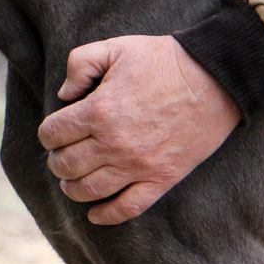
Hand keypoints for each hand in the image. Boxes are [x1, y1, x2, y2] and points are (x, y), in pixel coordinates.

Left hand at [37, 35, 240, 224]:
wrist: (215, 78)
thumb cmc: (162, 60)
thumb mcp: (114, 47)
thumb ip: (79, 64)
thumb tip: (63, 94)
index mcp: (99, 110)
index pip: (53, 133)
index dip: (47, 133)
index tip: (53, 131)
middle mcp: (114, 143)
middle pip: (66, 164)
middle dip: (56, 161)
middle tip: (60, 154)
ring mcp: (138, 164)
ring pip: (89, 189)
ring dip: (71, 187)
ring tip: (70, 181)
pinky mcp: (162, 178)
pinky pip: (128, 207)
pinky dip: (106, 215)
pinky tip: (94, 214)